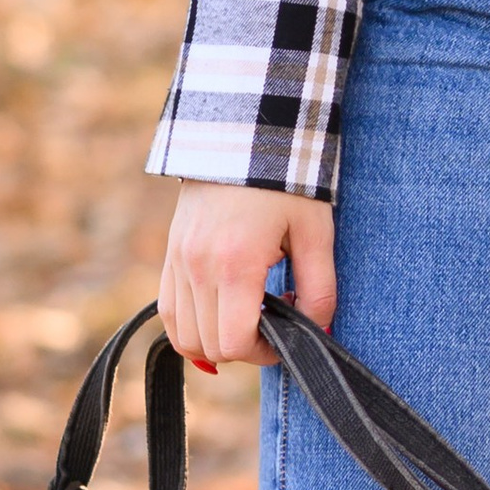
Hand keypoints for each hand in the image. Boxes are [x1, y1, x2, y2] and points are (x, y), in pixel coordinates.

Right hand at [159, 184, 337, 371]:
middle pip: (208, 346)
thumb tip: (318, 332)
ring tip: (248, 316)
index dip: (264, 353)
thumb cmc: (288, 183)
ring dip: (215, 340)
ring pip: (183, 336)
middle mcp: (197, 267)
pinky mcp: (169, 255)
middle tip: (272, 323)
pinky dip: (192, 326)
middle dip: (244, 348)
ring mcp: (177, 262)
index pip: (234, 343)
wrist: (244, 136)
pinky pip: (169, 313)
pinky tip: (220, 315)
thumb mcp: (316, 232)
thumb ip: (320, 288)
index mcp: (236, 263)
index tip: (286, 336)